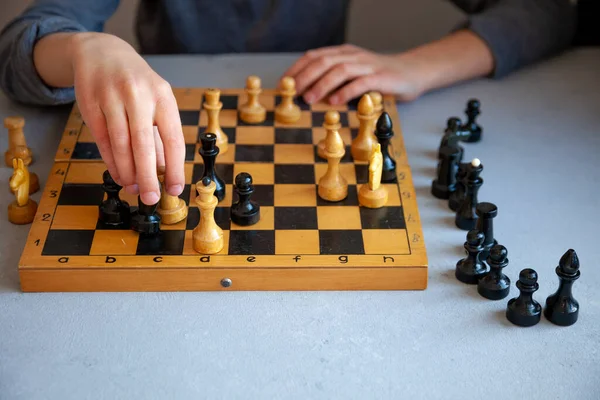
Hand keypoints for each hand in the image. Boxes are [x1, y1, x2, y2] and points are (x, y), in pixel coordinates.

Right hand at [70, 32, 184, 204]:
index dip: (174, 167)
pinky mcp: (90, 103)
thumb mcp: (157, 100)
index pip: (173, 138)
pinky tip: (119, 175)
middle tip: (151, 199)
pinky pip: (102, 140)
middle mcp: (138, 95)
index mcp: (163, 96)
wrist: (102, 52)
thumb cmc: (137, 83)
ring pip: (120, 144)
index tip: (174, 189)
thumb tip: (165, 171)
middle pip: (143, 144)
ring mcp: (112, 97)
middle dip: (148, 176)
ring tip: (134, 190)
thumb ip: (160, 134)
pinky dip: (111, 161)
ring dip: (128, 172)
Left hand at [283, 44, 427, 104]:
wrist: (413, 72)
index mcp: (344, 53)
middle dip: (305, 77)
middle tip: (293, 94)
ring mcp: (368, 66)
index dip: (297, 69)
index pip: (314, 56)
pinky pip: (360, 83)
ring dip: (322, 85)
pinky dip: (346, 92)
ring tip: (310, 99)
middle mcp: (353, 56)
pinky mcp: (381, 78)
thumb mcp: (353, 74)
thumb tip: (307, 94)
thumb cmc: (379, 77)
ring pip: (340, 70)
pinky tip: (336, 101)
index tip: (284, 84)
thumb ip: (334, 80)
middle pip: (323, 62)